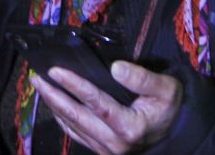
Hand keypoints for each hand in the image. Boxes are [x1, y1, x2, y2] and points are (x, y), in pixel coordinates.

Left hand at [31, 61, 181, 154]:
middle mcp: (115, 142)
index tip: (56, 71)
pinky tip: (54, 105)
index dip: (74, 85)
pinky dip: (62, 119)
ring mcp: (106, 149)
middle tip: (37, 77)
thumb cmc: (170, 107)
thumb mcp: (166, 89)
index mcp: (130, 127)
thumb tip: (115, 67)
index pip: (96, 103)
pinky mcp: (102, 150)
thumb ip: (141, 78)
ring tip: (41, 86)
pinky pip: (76, 134)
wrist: (176, 133)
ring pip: (72, 126)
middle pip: (77, 117)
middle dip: (54, 96)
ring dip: (54, 105)